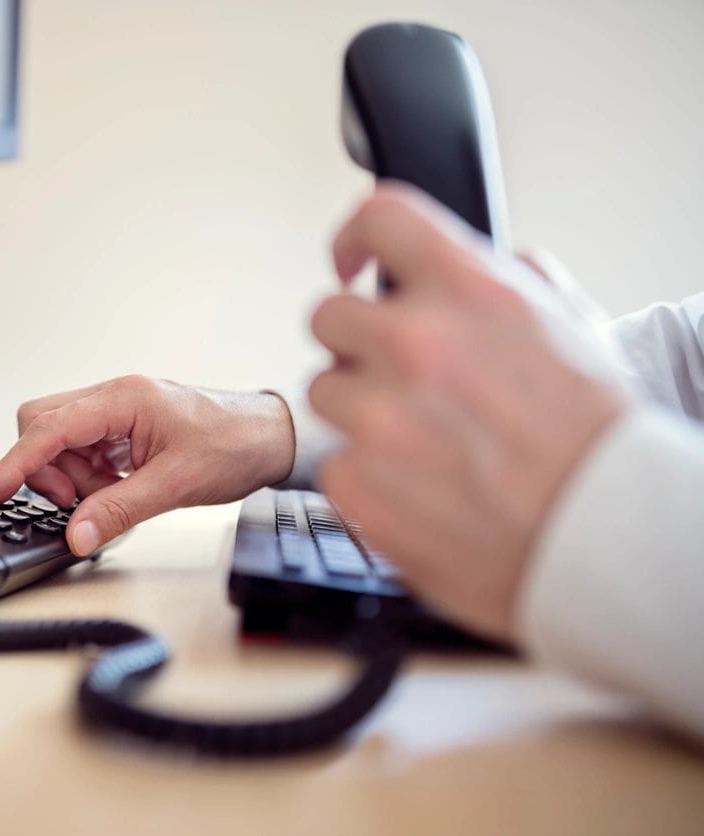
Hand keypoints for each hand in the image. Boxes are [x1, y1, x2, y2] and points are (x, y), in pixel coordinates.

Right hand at [0, 376, 295, 555]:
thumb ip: (120, 509)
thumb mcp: (176, 484)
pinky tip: (118, 489)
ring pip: (60, 442)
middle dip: (46, 468)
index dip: (15, 464)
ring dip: (72, 476)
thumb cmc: (235, 444)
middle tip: (78, 500)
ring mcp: (117, 414)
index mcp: (123, 398)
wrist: (273, 437)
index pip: (47, 428)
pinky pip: (84, 451)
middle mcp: (114, 398)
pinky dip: (89, 476)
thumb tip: (76, 534)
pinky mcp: (124, 430)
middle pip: (42, 425)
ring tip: (111, 495)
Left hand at [310, 184, 626, 641]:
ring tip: (421, 440)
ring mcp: (378, 414)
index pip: (381, 219)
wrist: (604, 538)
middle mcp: (415, 343)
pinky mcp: (356, 480)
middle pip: (328, 316)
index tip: (352, 264)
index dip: (357, 237)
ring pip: (324, 390)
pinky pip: (333, 460)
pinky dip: (367, 474)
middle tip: (396, 375)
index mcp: (470, 292)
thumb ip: (506, 280)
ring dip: (359, 409)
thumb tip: (467, 265)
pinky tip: (419, 485)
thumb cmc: (596, 440)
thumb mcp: (570, 326)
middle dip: (357, 344)